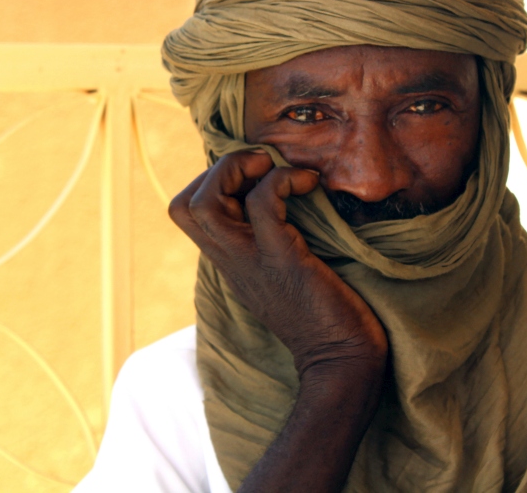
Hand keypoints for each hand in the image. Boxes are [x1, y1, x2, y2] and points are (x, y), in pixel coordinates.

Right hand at [169, 150, 387, 378]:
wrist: (342, 359)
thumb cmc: (324, 314)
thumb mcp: (281, 273)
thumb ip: (268, 245)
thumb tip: (281, 204)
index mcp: (229, 261)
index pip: (187, 214)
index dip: (211, 182)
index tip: (253, 177)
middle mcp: (231, 261)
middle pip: (184, 206)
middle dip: (218, 169)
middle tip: (261, 167)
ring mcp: (251, 261)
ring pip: (204, 204)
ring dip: (238, 169)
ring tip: (275, 168)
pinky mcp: (282, 259)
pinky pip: (262, 204)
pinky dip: (281, 181)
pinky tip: (308, 184)